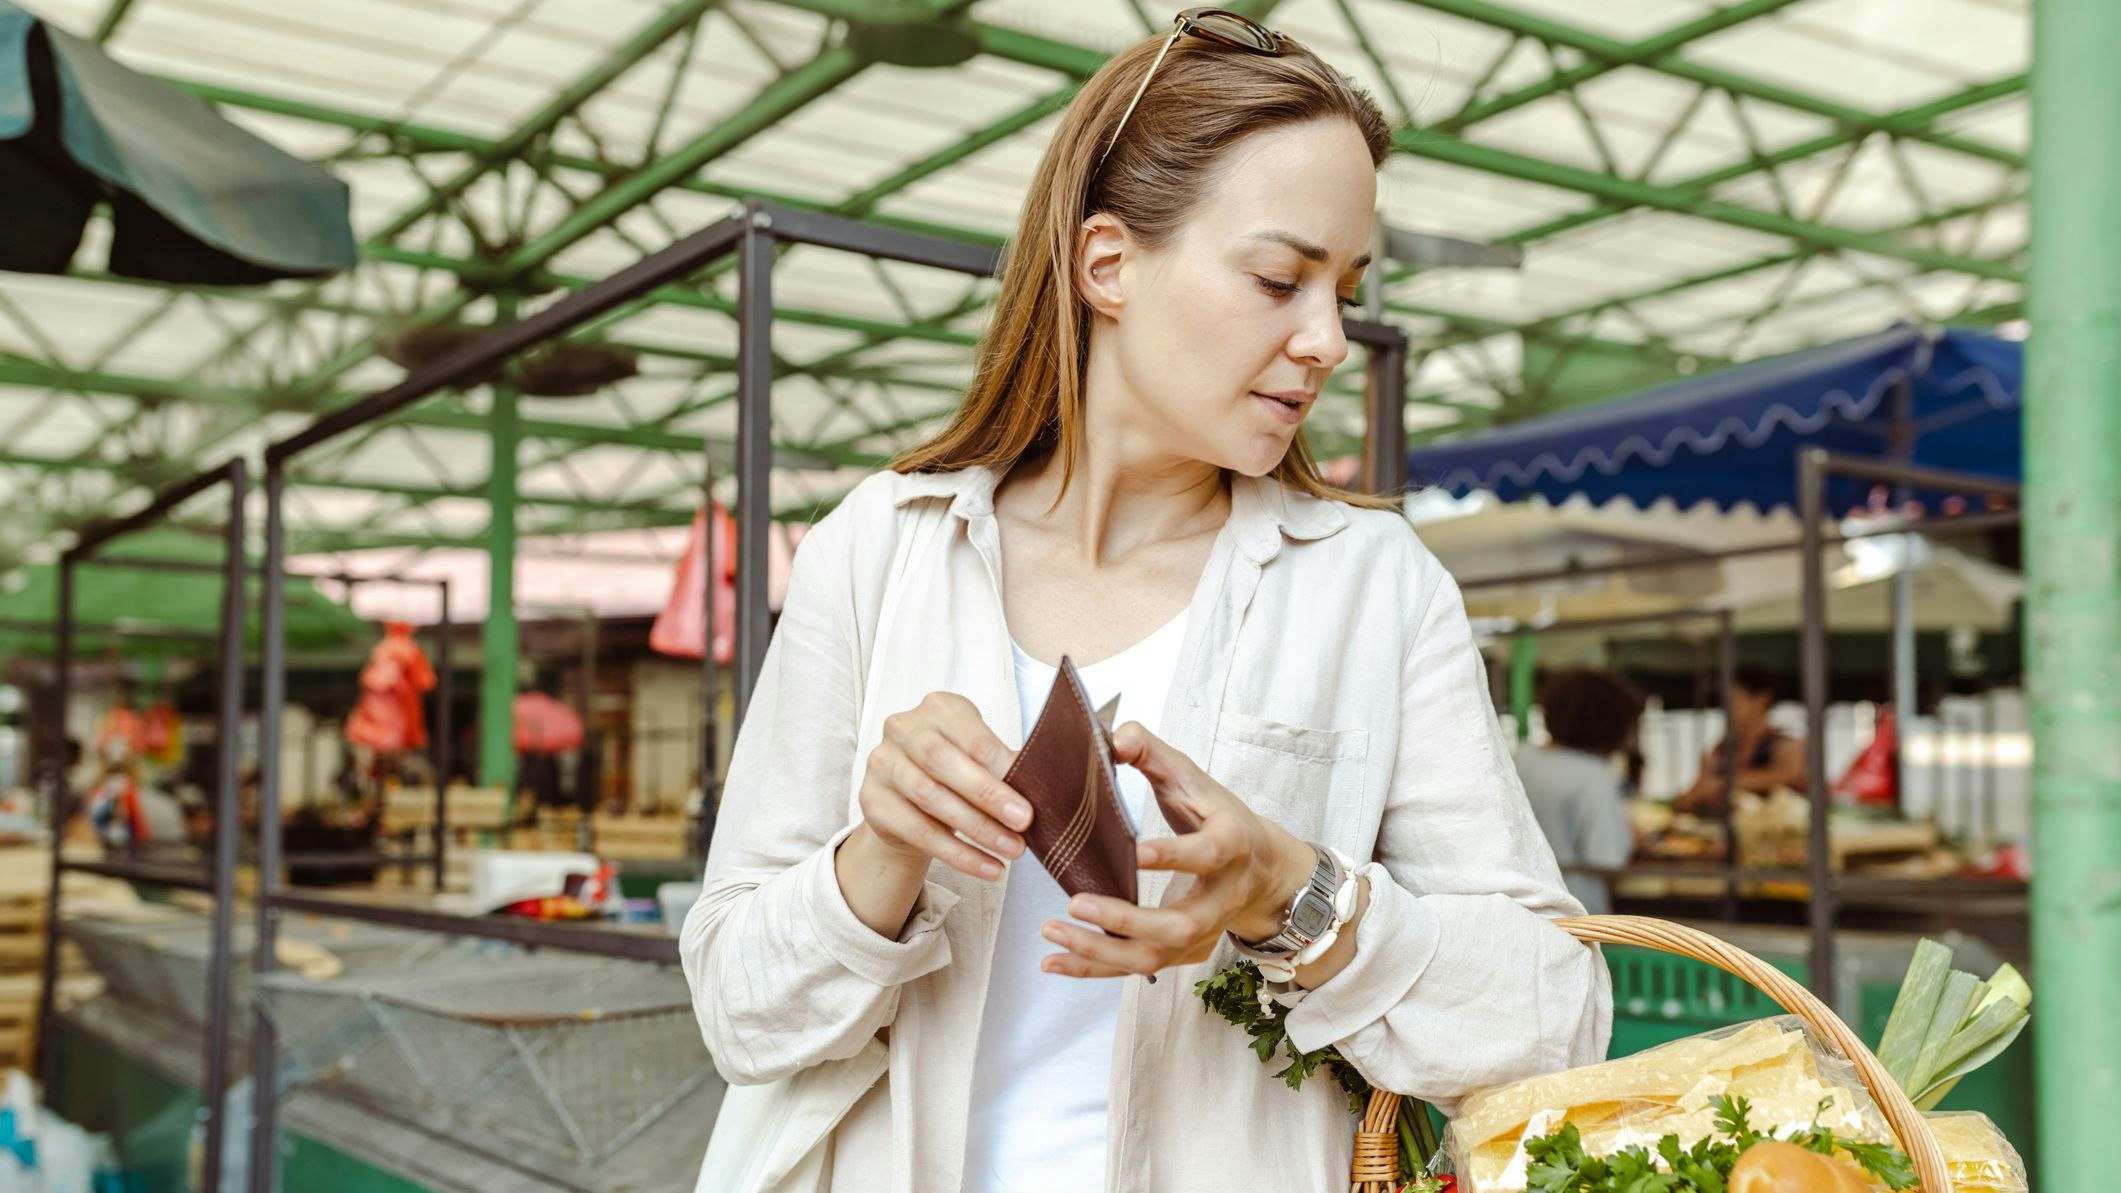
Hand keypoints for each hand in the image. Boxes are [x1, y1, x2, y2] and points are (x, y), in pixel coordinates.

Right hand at [853, 691, 1029, 880]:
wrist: (907, 804)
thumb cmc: (955, 774)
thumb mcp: (979, 759)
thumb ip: (1005, 766)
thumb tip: (1047, 787)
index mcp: (939, 707)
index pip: (970, 735)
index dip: (1001, 765)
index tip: (1030, 794)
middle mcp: (903, 728)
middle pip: (943, 762)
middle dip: (988, 795)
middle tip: (1024, 823)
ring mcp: (882, 763)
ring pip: (930, 798)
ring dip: (977, 829)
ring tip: (1012, 850)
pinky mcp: (872, 801)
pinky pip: (917, 831)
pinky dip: (958, 854)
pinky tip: (988, 868)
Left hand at [1040, 722, 1314, 978]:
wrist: (1263, 869)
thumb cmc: (1220, 817)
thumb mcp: (1194, 778)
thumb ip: (1153, 752)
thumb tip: (1114, 738)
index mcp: (1230, 846)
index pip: (1208, 853)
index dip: (1175, 855)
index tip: (1136, 853)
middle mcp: (1220, 899)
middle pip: (1179, 925)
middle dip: (1126, 921)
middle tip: (1075, 904)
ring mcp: (1203, 933)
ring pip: (1154, 956)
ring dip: (1100, 951)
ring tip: (1052, 932)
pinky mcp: (1183, 953)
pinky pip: (1137, 967)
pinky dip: (1093, 967)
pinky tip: (1054, 961)